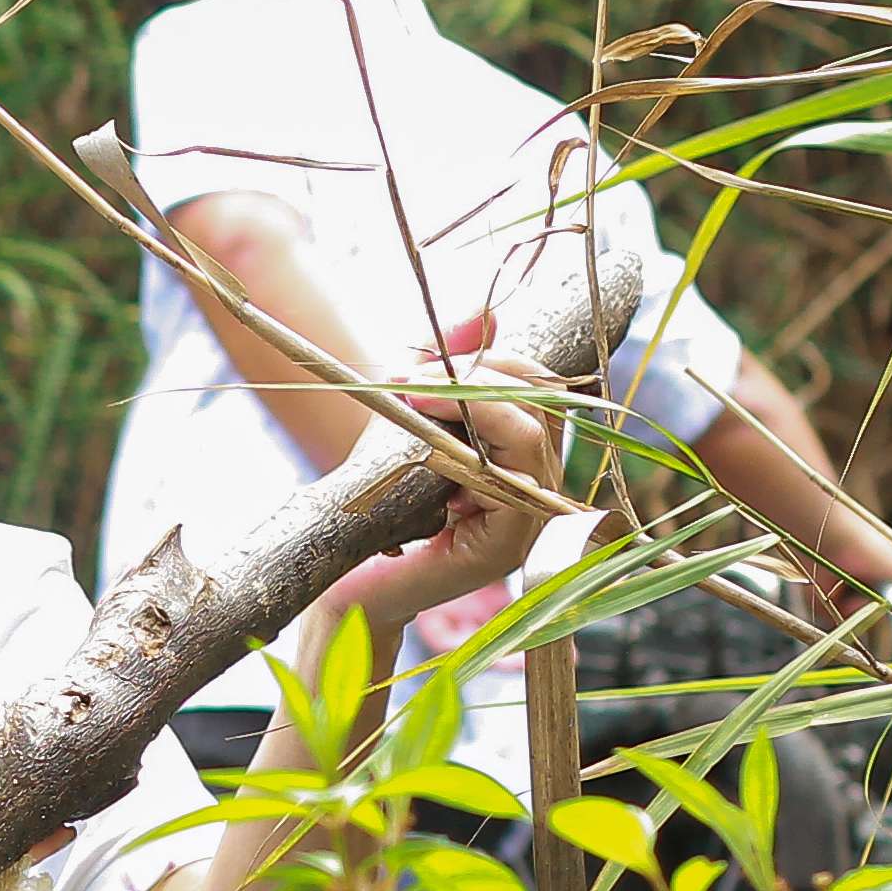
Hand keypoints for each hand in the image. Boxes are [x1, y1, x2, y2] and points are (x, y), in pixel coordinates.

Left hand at [297, 319, 568, 658]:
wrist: (348, 581)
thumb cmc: (379, 502)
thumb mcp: (409, 419)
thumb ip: (443, 368)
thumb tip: (485, 309)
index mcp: (526, 455)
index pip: (539, 387)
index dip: (493, 360)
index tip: (423, 362)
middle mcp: (541, 486)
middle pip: (543, 400)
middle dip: (479, 375)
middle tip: (412, 377)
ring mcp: (533, 518)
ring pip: (530, 431)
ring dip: (468, 402)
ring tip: (410, 397)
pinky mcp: (510, 543)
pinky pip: (510, 473)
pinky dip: (466, 441)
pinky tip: (421, 437)